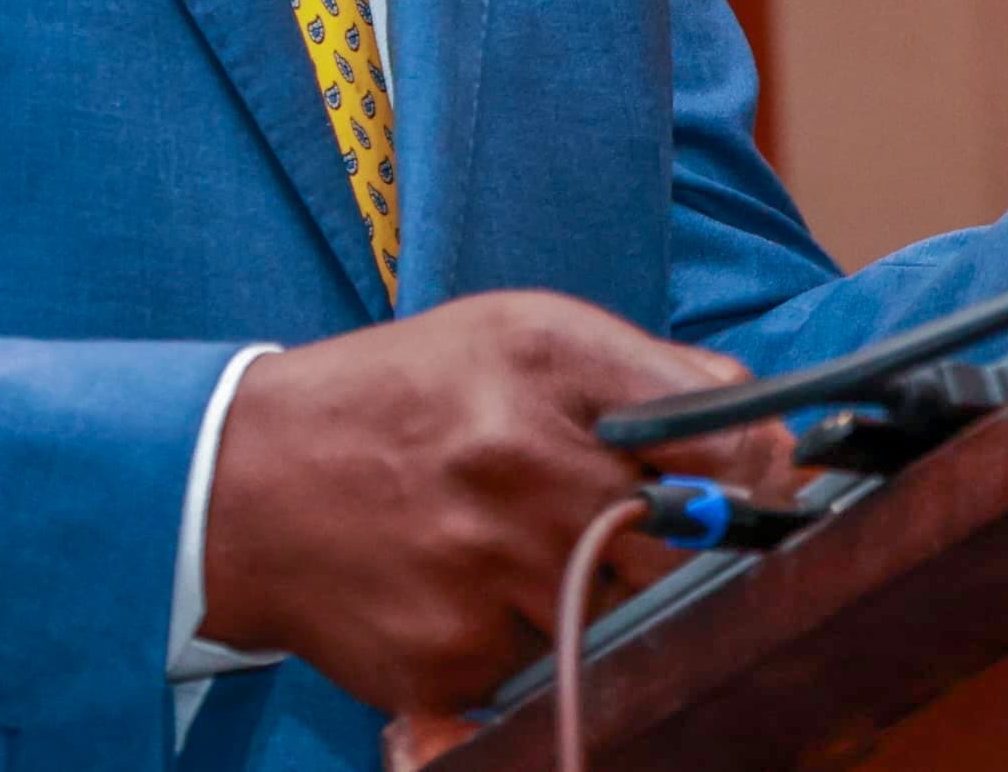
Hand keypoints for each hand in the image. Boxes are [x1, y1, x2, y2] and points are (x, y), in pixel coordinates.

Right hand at [198, 290, 787, 715]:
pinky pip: (542, 673)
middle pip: (679, 551)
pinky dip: (526, 643)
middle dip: (673, 544)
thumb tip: (759, 417)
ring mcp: (481, 587)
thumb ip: (647, 368)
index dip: (761, 475)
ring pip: (617, 619)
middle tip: (631, 524)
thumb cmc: (395, 397)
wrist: (241, 486)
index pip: (718, 447)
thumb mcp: (514, 333)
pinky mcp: (449, 671)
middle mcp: (513, 482)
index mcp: (538, 382)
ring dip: (597, 597)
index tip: (766, 485)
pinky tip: (470, 593)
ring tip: (521, 548)